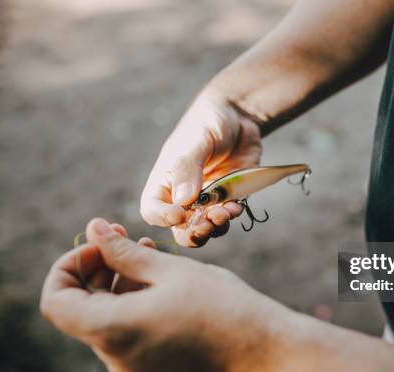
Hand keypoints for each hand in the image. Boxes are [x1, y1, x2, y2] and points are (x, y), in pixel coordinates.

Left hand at [40, 218, 289, 371]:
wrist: (266, 353)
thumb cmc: (224, 307)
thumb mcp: (171, 270)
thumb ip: (124, 252)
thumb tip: (94, 228)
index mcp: (112, 330)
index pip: (56, 300)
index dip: (70, 265)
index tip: (100, 246)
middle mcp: (116, 358)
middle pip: (84, 309)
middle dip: (100, 270)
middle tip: (126, 239)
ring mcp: (135, 371)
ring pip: (110, 321)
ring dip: (121, 287)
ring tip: (153, 257)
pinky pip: (131, 338)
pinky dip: (137, 308)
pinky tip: (166, 287)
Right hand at [140, 91, 262, 246]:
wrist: (240, 117)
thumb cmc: (208, 122)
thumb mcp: (195, 140)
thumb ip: (188, 168)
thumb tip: (182, 200)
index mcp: (165, 182)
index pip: (152, 210)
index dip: (163, 218)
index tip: (179, 214)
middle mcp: (184, 196)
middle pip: (180, 228)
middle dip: (192, 233)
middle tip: (206, 226)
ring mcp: (208, 200)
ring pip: (206, 227)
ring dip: (215, 226)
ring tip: (225, 213)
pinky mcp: (230, 198)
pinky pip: (228, 215)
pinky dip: (232, 215)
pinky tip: (237, 205)